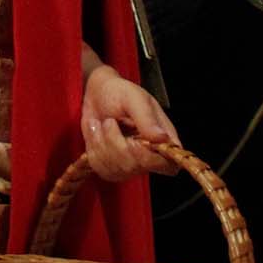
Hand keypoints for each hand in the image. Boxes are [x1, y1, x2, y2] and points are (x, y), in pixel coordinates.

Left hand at [82, 64, 180, 181]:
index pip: (169, 164)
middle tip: (109, 122)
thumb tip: (161, 138)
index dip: (152, 160)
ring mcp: (130, 164)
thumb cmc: (119, 93)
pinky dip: (93, 148)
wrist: (95, 94)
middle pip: (137, 167)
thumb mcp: (133, 98)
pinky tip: (96, 133)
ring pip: (116, 169)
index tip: (135, 143)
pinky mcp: (111, 167)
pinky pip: (101, 168)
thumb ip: (146, 117)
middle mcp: (148, 154)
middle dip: (117, 144)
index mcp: (163, 138)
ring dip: (101, 143)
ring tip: (102, 123)